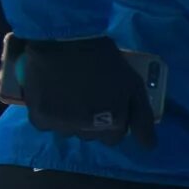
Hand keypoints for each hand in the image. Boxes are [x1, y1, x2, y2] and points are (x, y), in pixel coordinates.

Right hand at [6, 36, 159, 146]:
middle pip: (90, 135)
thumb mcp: (134, 87)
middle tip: (88, 96)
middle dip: (92, 121)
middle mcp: (86, 131)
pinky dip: (48, 114)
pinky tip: (52, 96)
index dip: (112, 120)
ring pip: (68, 131)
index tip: (107, 104)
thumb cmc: (105, 62)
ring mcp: (62, 126)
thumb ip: (142, 119)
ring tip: (69, 95)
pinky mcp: (39, 117)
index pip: (113, 138)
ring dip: (70, 119)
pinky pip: (45, 124)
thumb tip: (149, 147)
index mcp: (111, 125)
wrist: (67, 41)